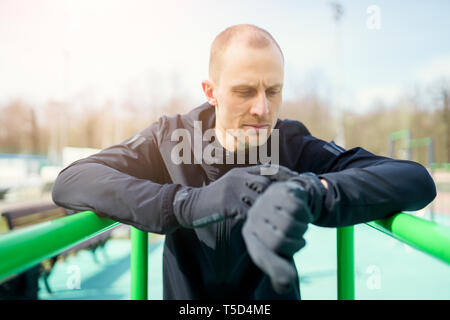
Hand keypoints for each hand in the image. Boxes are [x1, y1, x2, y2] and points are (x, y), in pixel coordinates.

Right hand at [172, 165, 300, 227]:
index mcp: (241, 172)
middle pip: (265, 183)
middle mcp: (238, 178)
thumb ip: (249, 181)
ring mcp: (232, 190)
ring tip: (277, 217)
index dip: (283, 174)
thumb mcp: (233, 182)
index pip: (267, 169)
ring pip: (258, 197)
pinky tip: (260, 225)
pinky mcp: (227, 203)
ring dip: (268, 208)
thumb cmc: (216, 197)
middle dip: (277, 194)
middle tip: (290, 204)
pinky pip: (248, 211)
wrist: (193, 204)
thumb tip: (270, 184)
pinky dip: (256, 219)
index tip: (296, 180)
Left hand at [241, 172, 326, 293]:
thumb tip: (283, 286)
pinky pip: (297, 208)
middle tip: (299, 239)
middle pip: (279, 241)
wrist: (289, 199)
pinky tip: (301, 212)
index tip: (288, 279)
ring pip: (290, 224)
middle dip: (296, 244)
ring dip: (302, 228)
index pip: (262, 255)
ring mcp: (264, 202)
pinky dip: (305, 213)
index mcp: (250, 234)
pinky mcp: (278, 190)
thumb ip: (279, 269)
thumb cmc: (283, 229)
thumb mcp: (279, 251)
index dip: (275, 268)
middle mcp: (253, 217)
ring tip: (300, 225)